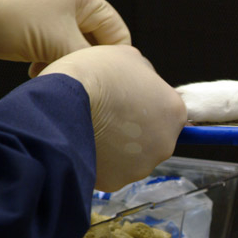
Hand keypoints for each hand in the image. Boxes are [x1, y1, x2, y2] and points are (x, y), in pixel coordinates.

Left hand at [0, 0, 130, 76]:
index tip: (106, 78)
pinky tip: (36, 71)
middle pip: (95, 38)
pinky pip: (55, 44)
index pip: (117, 31)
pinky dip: (50, 59)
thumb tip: (111, 70)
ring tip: (51, 74)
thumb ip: (92, 58)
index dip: (115, 57)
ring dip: (66, 62)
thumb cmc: (14, 22)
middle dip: (85, 60)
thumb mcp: (61, 44)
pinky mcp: (34, 21)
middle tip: (75, 77)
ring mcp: (51, 9)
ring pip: (73, 44)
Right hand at [39, 45, 186, 191]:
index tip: (126, 102)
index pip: (167, 113)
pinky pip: (109, 172)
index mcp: (175, 112)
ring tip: (92, 128)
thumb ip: (145, 74)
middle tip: (107, 116)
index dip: (146, 106)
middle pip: (152, 139)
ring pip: (131, 158)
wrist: (63, 101)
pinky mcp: (116, 182)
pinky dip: (98, 162)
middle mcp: (165, 143)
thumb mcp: (128, 56)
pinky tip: (84, 144)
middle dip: (133, 131)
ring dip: (116, 148)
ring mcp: (141, 166)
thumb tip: (144, 82)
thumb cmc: (96, 73)